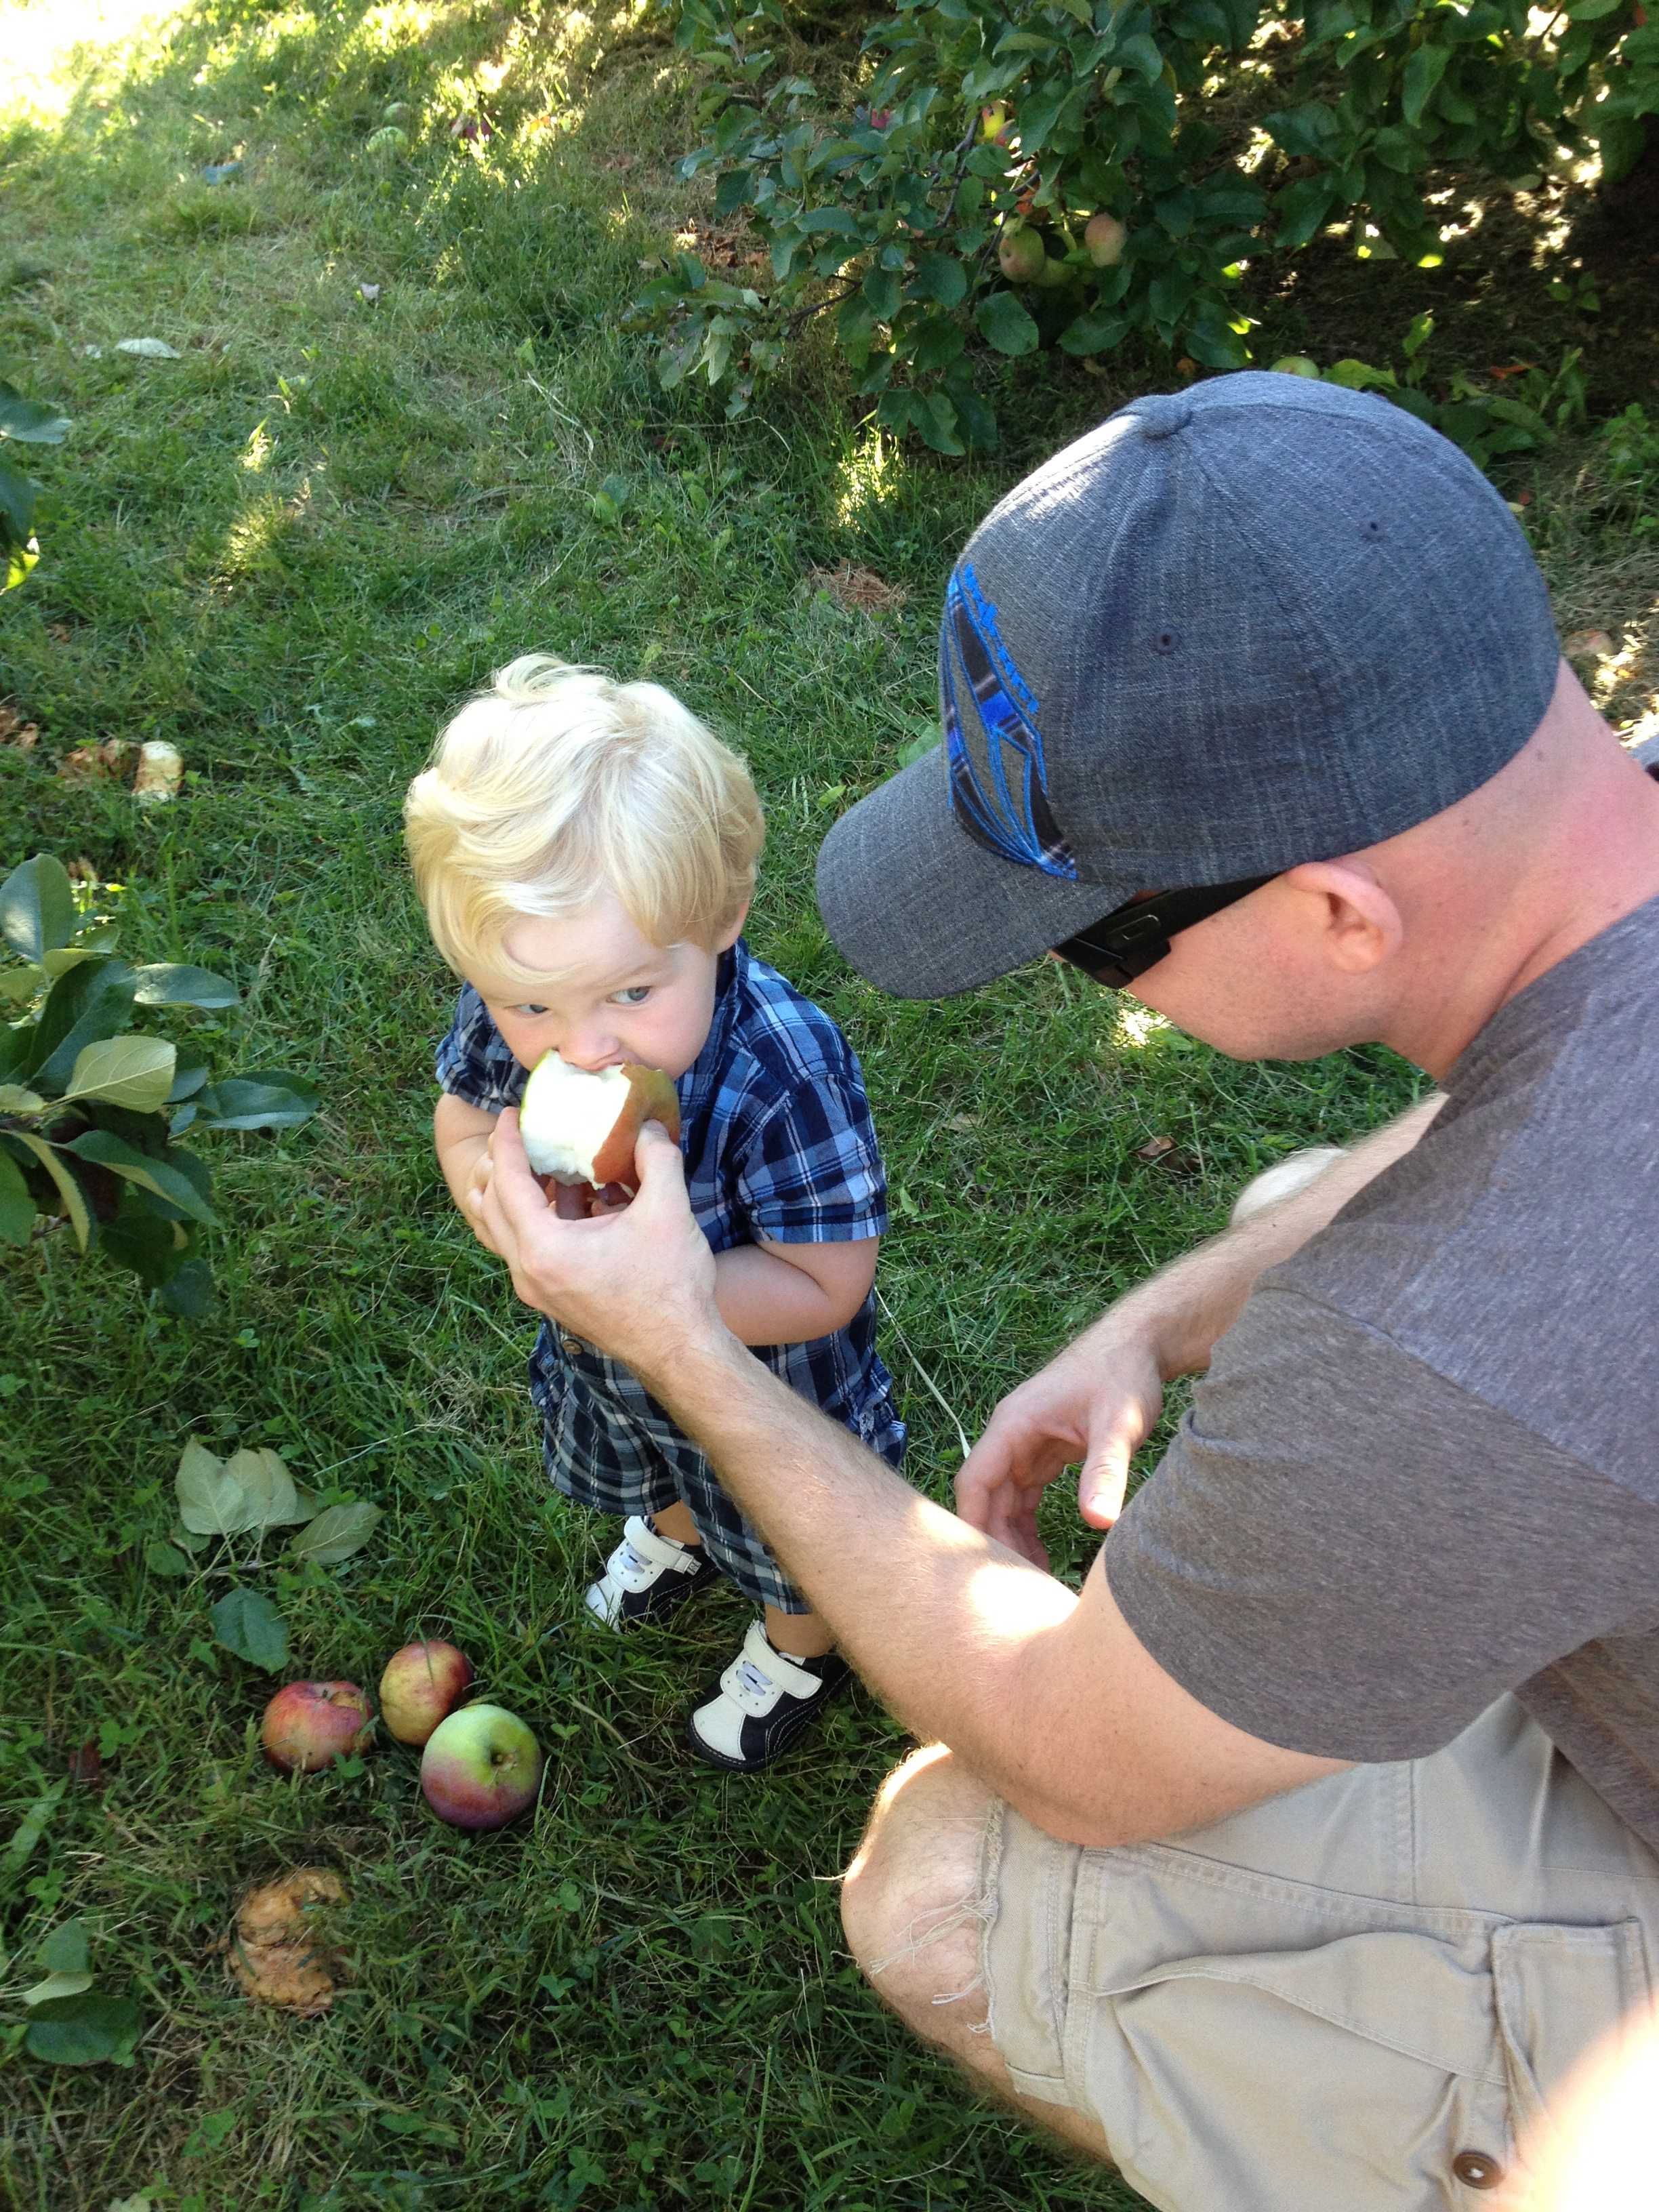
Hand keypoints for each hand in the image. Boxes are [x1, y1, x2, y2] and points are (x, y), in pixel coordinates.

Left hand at [470, 1109, 723, 1382]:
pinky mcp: (552, 1297)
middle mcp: (527, 1272)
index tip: (511, 1113)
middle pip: (492, 1206)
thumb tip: (645, 1124)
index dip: (506, 1142)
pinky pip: (527, 1248)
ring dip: (520, 1194)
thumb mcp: (669, 1210)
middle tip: (525, 1136)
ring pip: (505, 1231)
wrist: (679, 1350)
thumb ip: (656, 1157)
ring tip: (550, 1164)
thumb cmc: (671, 1287)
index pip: (507, 1182)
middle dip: (504, 1165)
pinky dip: (540, 1218)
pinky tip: (578, 1200)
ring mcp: (536, 1289)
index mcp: (544, 1249)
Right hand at [954, 1332, 1164, 1568]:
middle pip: (986, 1496)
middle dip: (996, 1540)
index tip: (987, 1570)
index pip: (975, 1480)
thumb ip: (1106, 1472)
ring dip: (1011, 1536)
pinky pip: (1024, 1494)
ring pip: (1004, 1499)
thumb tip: (1099, 1523)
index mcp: (1014, 1424)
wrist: (1142, 1343)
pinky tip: (1043, 1554)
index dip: (974, 1525)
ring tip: (1031, 1579)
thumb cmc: (1126, 1375)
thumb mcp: (1119, 1425)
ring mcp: (1027, 1442)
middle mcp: (1012, 1433)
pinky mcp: (1046, 1450)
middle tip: (1018, 1588)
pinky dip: (1027, 1524)